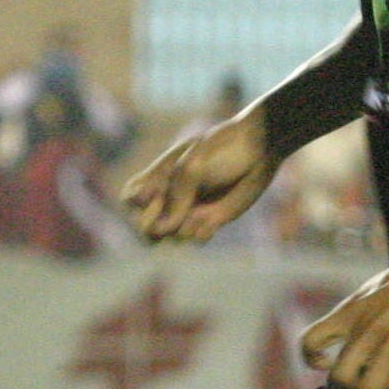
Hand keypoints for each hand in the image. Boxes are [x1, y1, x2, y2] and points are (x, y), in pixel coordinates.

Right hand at [120, 113, 272, 243]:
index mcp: (158, 177)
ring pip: (171, 237)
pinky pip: (196, 238)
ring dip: (183, 230)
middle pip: (146, 228)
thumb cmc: (221, 149)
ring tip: (202, 213)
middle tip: (179, 216)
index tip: (154, 199)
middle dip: (156, 230)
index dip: (136, 208)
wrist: (258, 151)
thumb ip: (176, 197)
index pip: (129, 201)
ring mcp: (189, 210)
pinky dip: (202, 231)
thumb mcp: (193, 166)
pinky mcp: (210, 220)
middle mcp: (170, 197)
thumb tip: (162, 230)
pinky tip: (214, 217)